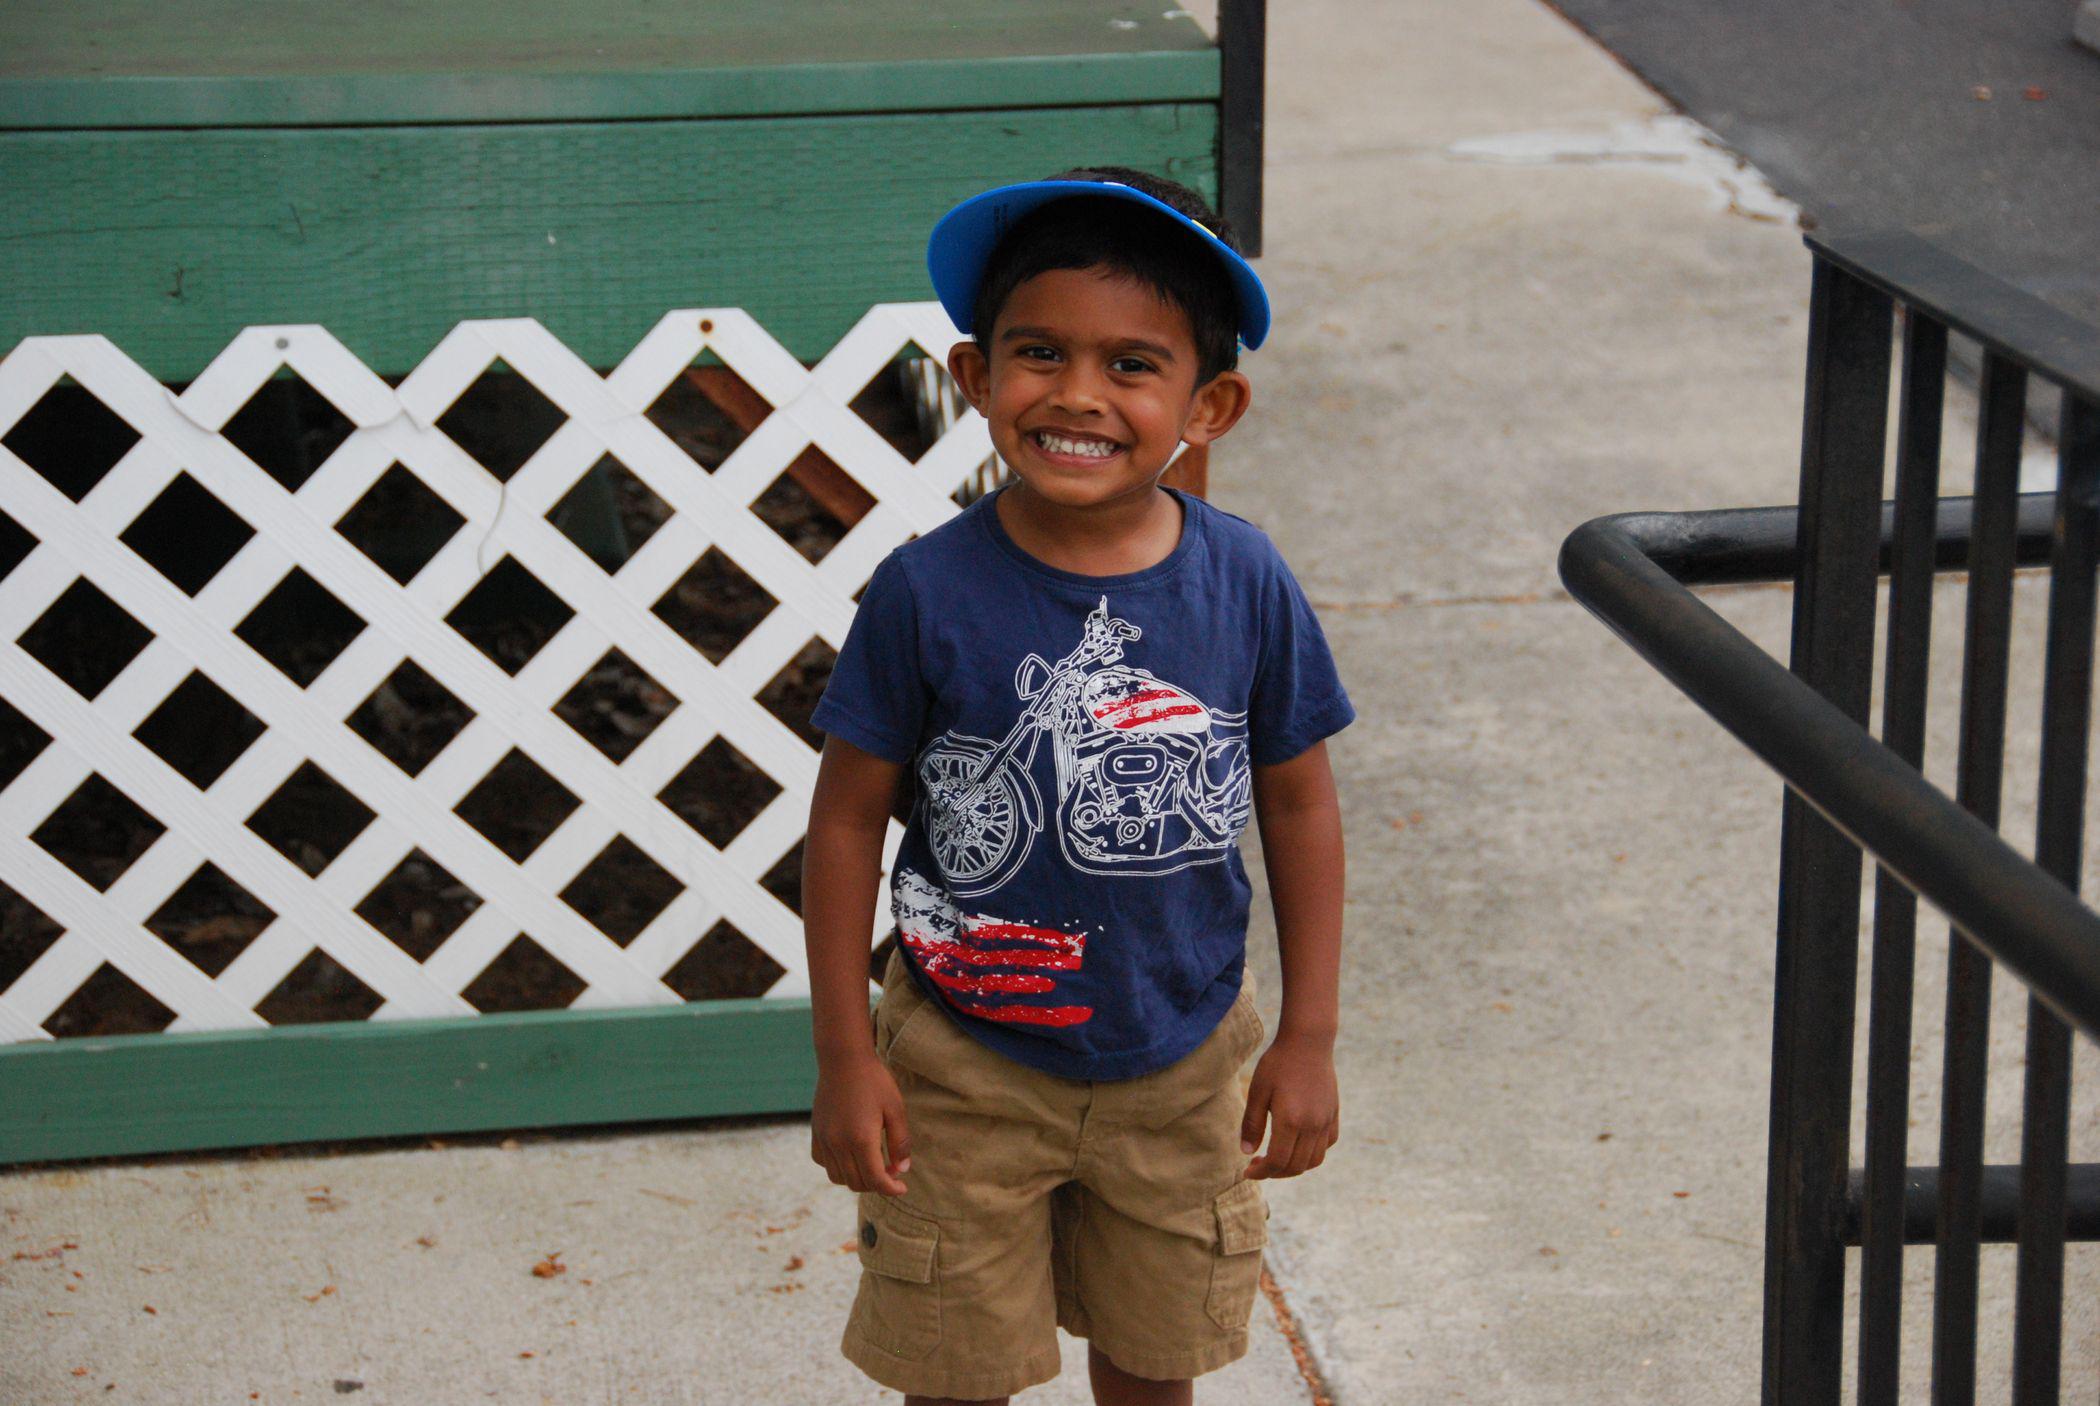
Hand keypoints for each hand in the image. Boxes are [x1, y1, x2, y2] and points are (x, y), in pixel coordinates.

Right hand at [811, 1051, 911, 1195]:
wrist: (844, 1059)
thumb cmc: (874, 1082)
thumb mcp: (896, 1109)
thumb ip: (900, 1142)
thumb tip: (901, 1169)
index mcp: (861, 1139)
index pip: (875, 1180)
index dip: (891, 1189)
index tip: (901, 1188)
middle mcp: (839, 1144)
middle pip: (856, 1183)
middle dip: (876, 1184)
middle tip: (891, 1170)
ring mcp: (824, 1139)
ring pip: (838, 1177)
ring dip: (856, 1178)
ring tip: (871, 1164)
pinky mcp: (816, 1133)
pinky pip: (823, 1162)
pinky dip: (837, 1166)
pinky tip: (850, 1154)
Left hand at [1239, 1036, 1339, 1179]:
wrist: (1308, 1042)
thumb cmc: (1278, 1064)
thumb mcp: (1258, 1091)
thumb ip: (1252, 1124)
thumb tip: (1247, 1152)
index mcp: (1291, 1121)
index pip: (1278, 1162)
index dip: (1261, 1172)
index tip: (1248, 1171)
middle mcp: (1312, 1126)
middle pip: (1296, 1166)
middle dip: (1275, 1172)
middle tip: (1258, 1164)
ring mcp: (1326, 1120)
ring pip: (1314, 1160)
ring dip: (1295, 1167)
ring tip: (1277, 1158)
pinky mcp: (1333, 1114)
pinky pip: (1327, 1144)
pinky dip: (1312, 1153)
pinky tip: (1297, 1143)